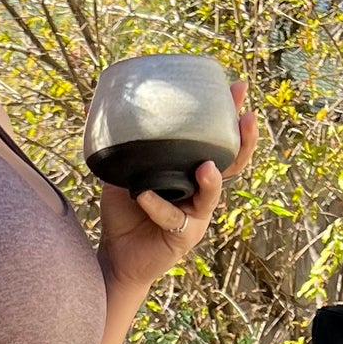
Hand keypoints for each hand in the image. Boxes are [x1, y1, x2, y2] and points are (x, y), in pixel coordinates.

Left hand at [97, 79, 257, 290]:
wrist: (116, 255)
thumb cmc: (125, 212)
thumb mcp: (123, 172)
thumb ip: (124, 148)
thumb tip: (96, 108)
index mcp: (191, 172)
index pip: (216, 141)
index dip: (229, 117)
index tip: (237, 88)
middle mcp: (200, 192)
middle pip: (231, 164)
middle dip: (242, 140)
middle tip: (246, 116)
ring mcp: (196, 215)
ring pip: (212, 195)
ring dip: (211, 180)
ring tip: (206, 167)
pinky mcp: (184, 237)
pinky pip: (172, 218)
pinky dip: (156, 205)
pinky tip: (142, 194)